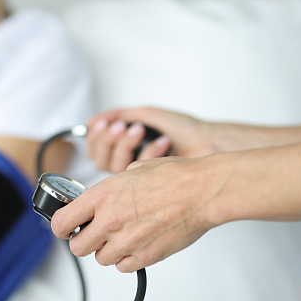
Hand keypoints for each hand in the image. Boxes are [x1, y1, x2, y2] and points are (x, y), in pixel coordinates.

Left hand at [52, 155, 227, 272]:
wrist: (202, 191)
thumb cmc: (173, 177)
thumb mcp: (133, 170)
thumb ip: (112, 188)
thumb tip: (103, 198)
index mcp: (102, 195)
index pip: (62, 222)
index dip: (61, 227)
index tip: (66, 227)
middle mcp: (110, 219)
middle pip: (77, 247)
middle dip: (83, 241)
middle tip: (94, 233)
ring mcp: (126, 240)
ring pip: (100, 259)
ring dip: (107, 249)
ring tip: (122, 235)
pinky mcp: (144, 256)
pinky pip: (122, 267)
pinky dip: (126, 259)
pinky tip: (136, 243)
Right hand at [87, 107, 219, 172]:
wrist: (208, 142)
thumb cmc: (183, 129)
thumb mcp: (147, 115)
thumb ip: (119, 115)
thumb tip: (92, 120)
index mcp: (124, 146)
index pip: (95, 146)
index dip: (96, 136)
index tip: (106, 123)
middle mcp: (127, 162)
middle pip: (99, 158)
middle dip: (109, 139)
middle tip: (125, 127)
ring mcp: (137, 174)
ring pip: (112, 166)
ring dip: (124, 144)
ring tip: (141, 130)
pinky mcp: (148, 184)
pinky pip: (134, 172)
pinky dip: (148, 152)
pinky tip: (163, 142)